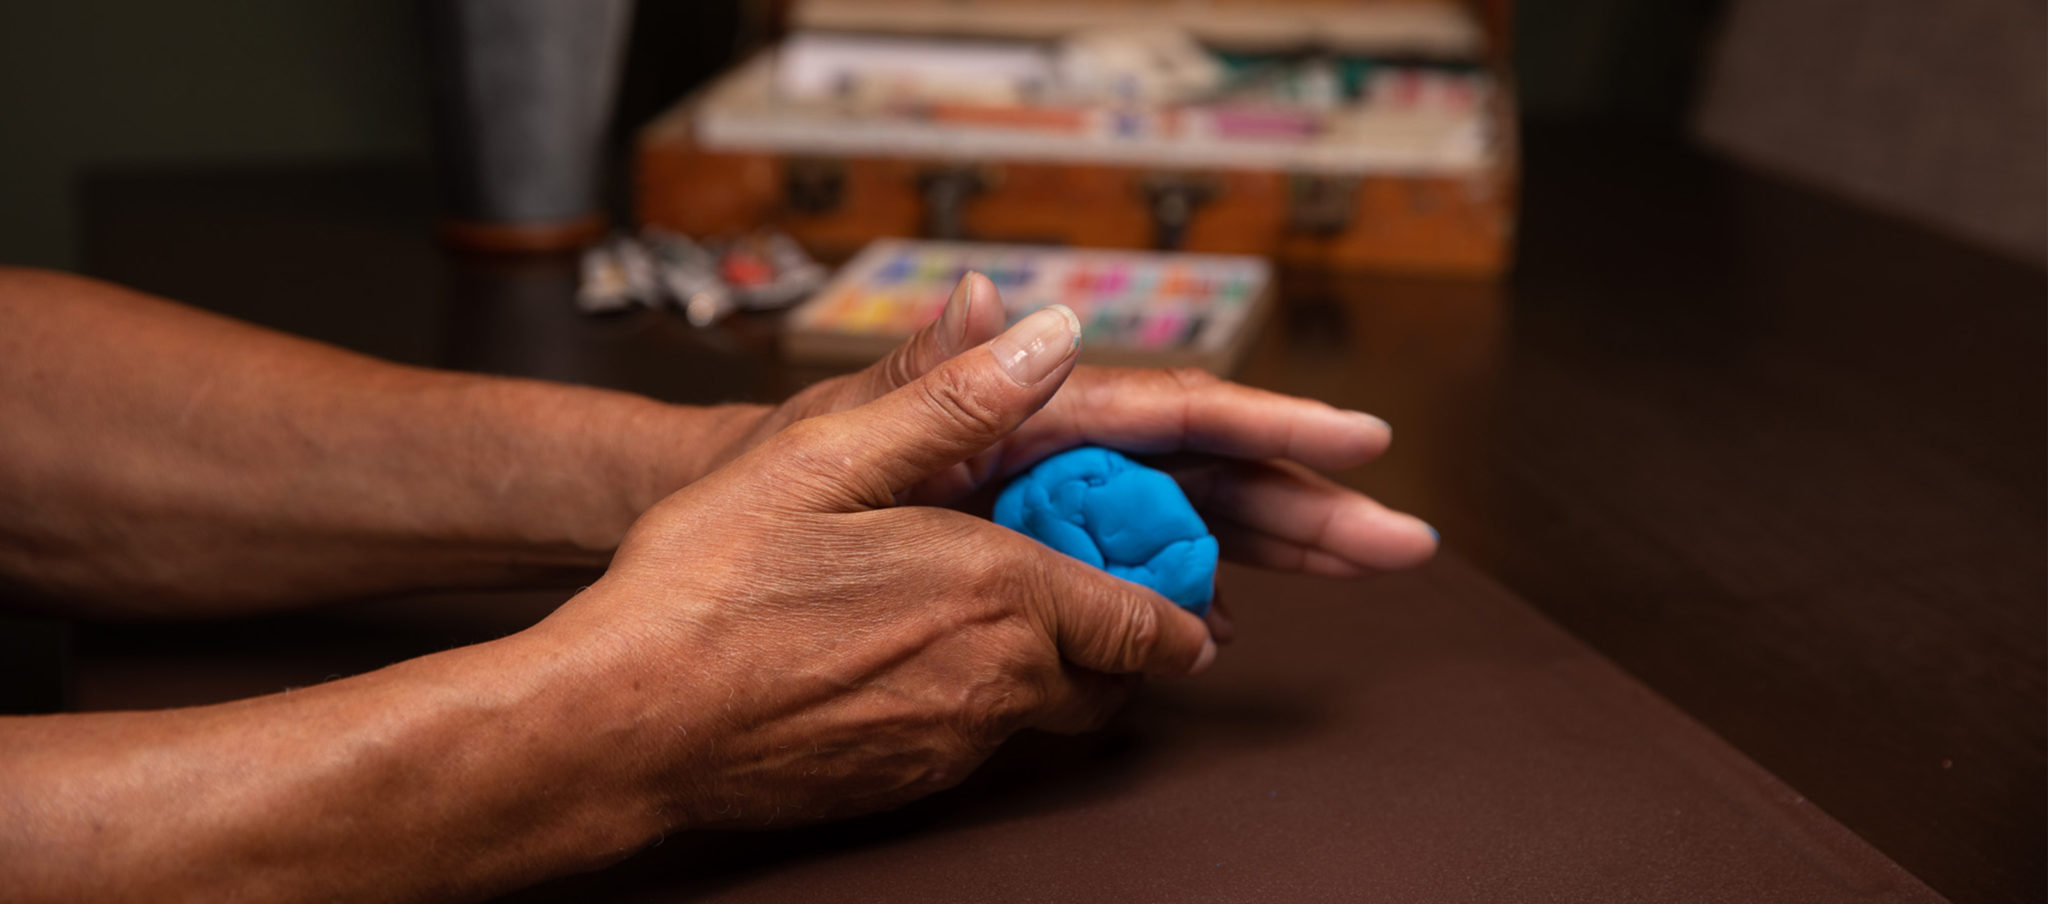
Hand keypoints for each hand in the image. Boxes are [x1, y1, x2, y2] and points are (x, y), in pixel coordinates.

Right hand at [538, 305, 1212, 827]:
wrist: (626, 723)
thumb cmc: (709, 586)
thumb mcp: (828, 455)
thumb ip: (955, 398)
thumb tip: (1052, 335)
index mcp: (997, 592)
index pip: (1144, 622)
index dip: (1177, 609)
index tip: (1188, 595)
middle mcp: (994, 681)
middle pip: (1112, 679)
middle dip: (1125, 642)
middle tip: (1104, 596)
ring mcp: (951, 744)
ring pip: (1045, 713)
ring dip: (1051, 669)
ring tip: (999, 614)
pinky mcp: (905, 784)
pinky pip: (978, 742)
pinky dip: (980, 701)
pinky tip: (915, 656)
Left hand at [712, 273, 1437, 637]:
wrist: (718, 572)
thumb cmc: (770, 491)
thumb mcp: (836, 435)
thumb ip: (930, 379)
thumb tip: (1019, 312)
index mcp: (1020, 414)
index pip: (1167, 415)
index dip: (1272, 428)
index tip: (1358, 442)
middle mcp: (1046, 456)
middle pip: (1203, 475)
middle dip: (1307, 504)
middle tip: (1399, 541)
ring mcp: (1040, 515)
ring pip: (1181, 526)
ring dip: (1272, 547)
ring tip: (1359, 566)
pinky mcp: (1023, 572)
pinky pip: (1120, 580)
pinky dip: (1180, 601)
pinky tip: (1221, 626)